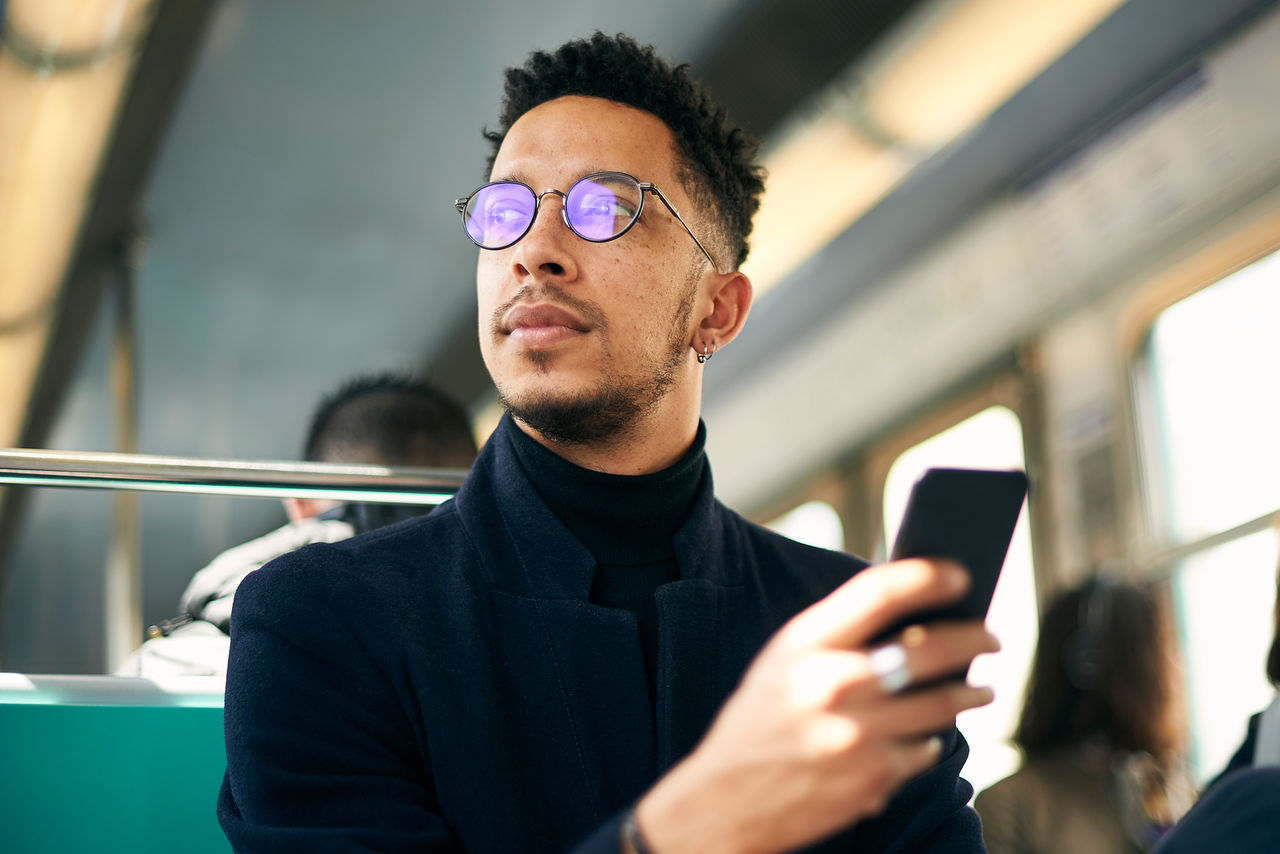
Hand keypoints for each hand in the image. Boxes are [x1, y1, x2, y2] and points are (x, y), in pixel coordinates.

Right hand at [635, 558, 998, 853]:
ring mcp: (858, 735)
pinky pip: (926, 750)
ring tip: (981, 689)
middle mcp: (833, 684)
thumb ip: (838, 634)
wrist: (725, 800)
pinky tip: (924, 736)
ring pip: (943, 704)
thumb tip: (914, 613)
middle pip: (931, 648)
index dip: (927, 576)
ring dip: (971, 693)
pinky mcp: (874, 778)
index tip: (959, 573)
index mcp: (806, 645)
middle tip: (991, 637)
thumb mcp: (783, 661)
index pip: (878, 593)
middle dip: (975, 639)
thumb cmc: (759, 721)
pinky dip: (929, 742)